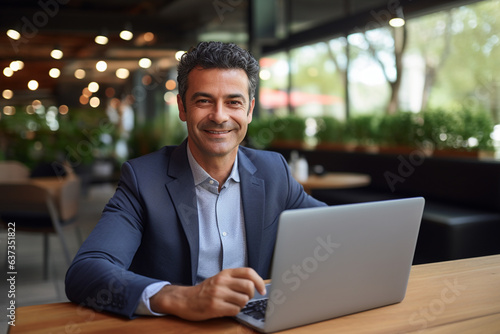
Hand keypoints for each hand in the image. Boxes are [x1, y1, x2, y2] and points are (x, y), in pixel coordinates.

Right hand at [150, 267, 265, 320]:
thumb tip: (256, 285)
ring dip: (241, 304)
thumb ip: (235, 279)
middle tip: (245, 298)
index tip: (262, 290)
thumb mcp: (220, 279)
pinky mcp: (214, 307)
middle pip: (248, 286)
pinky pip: (235, 310)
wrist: (185, 299)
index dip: (259, 281)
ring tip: (233, 304)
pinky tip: (227, 309)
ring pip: (243, 300)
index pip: (248, 272)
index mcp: (225, 273)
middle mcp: (222, 282)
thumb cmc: (205, 290)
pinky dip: (234, 311)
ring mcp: (218, 294)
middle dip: (250, 295)